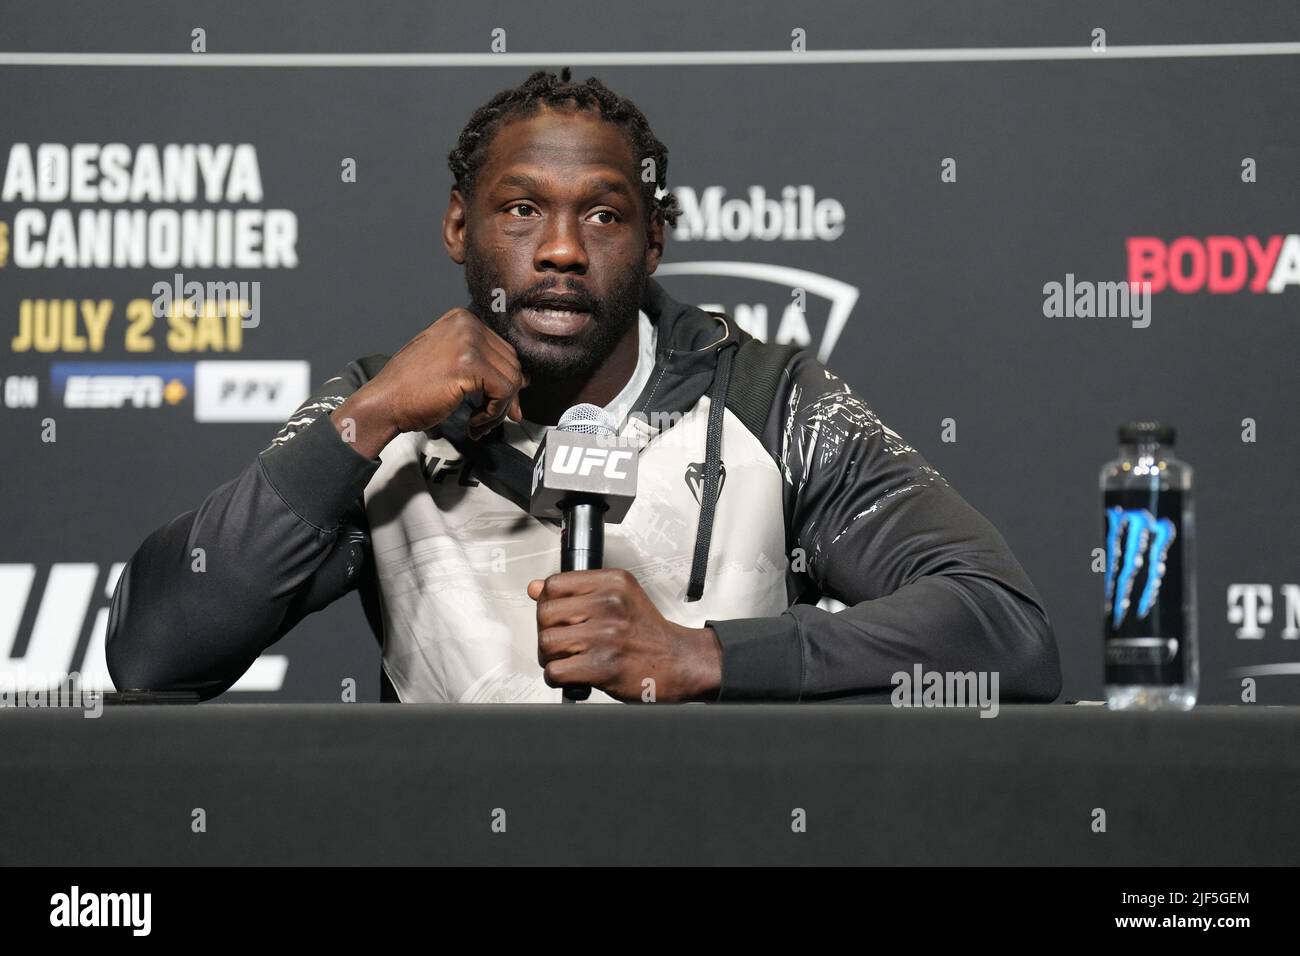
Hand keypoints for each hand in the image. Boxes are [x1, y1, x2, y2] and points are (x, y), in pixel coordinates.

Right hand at [331, 307, 527, 456]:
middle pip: (512, 364)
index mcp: (462, 319)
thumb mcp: (450, 365)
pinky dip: (494, 414)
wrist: (384, 402)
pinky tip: (474, 423)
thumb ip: (483, 366)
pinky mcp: (470, 365)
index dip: (507, 382)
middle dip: (507, 397)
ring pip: (512, 380)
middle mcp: (467, 324)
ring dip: (499, 410)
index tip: (500, 406)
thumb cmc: (410, 389)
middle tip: (489, 419)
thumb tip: (523, 381)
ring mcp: (469, 342)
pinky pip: (504, 392)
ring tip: (479, 423)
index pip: (504, 351)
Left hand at [528, 569, 722, 702]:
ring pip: (547, 643)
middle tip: (564, 642)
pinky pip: (556, 671)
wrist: (679, 661)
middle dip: (548, 632)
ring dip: (552, 657)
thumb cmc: (649, 633)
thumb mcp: (619, 597)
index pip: (554, 584)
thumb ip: (577, 591)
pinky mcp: (603, 666)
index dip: (549, 603)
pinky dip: (558, 677)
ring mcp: (606, 636)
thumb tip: (535, 588)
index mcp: (613, 583)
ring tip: (570, 658)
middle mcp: (610, 605)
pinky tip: (574, 674)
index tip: (560, 615)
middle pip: (545, 614)